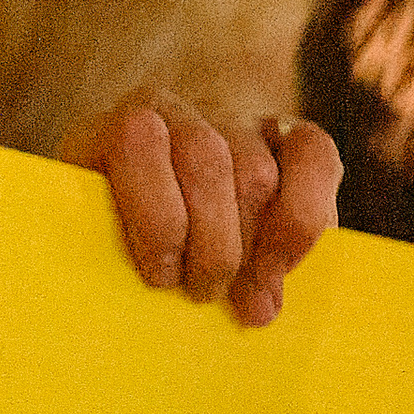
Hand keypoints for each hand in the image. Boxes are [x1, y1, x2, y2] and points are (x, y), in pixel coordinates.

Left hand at [64, 91, 341, 327]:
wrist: (160, 212)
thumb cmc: (121, 249)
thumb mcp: (98, 246)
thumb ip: (108, 257)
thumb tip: (153, 296)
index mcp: (110, 131)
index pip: (137, 140)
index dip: (156, 215)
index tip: (161, 278)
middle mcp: (172, 111)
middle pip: (206, 162)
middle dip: (212, 245)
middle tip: (204, 294)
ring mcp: (232, 117)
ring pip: (257, 172)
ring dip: (258, 248)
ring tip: (247, 302)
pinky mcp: (288, 133)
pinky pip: (315, 155)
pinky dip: (305, 217)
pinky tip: (285, 267)